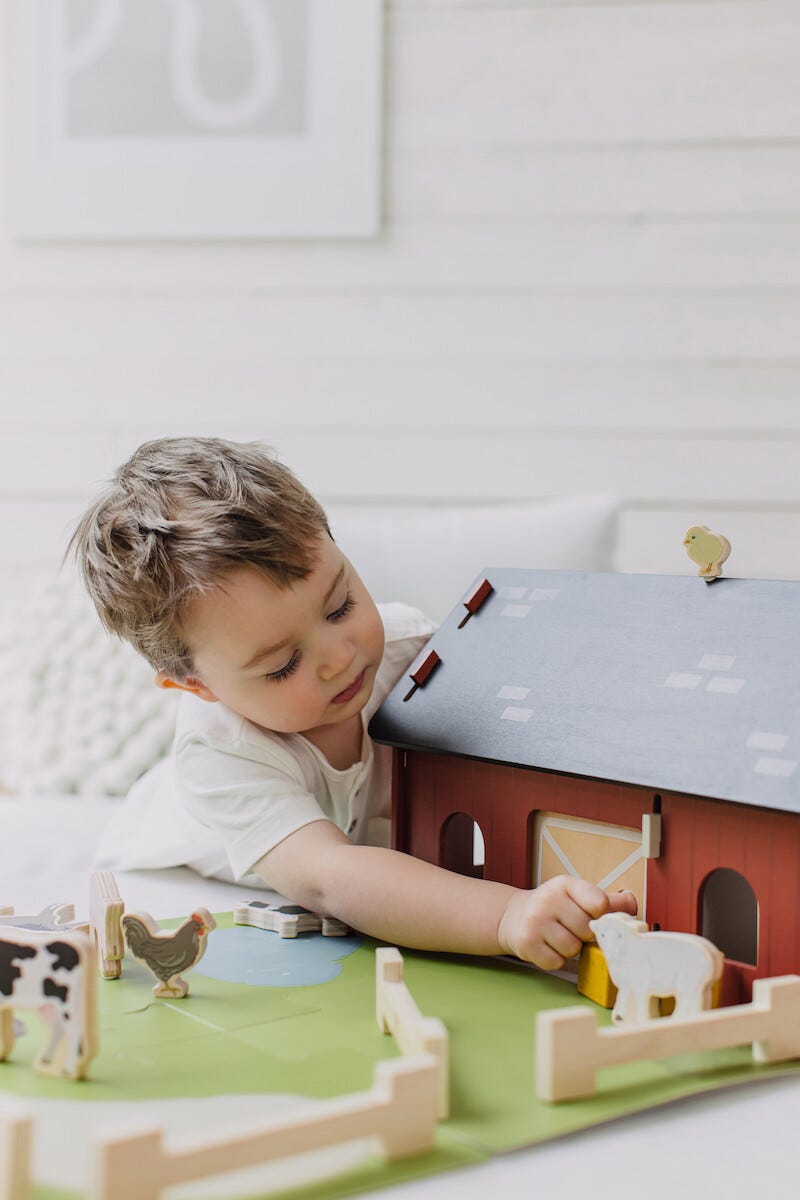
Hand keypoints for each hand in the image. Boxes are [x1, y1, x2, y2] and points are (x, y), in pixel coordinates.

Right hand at [497, 875, 637, 969]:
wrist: (515, 916)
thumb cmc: (553, 907)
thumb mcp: (577, 896)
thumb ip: (607, 901)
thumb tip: (632, 903)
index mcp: (565, 884)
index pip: (599, 903)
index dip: (602, 915)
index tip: (595, 915)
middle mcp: (548, 899)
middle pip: (587, 930)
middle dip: (583, 935)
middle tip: (571, 927)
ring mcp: (535, 921)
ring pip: (572, 948)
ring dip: (569, 948)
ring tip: (558, 936)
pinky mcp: (526, 943)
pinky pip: (556, 962)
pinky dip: (555, 959)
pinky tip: (547, 946)